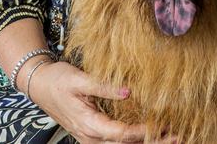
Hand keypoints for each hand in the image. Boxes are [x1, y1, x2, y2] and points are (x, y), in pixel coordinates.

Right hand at [29, 60, 175, 143]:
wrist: (40, 85)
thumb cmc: (58, 79)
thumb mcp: (80, 79)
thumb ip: (104, 86)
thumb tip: (128, 90)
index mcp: (88, 124)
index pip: (120, 134)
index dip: (142, 132)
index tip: (162, 127)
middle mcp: (90, 137)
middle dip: (151, 142)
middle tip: (176, 137)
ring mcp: (91, 138)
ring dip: (145, 143)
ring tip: (169, 137)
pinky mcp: (93, 134)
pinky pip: (115, 142)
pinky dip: (134, 140)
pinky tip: (149, 133)